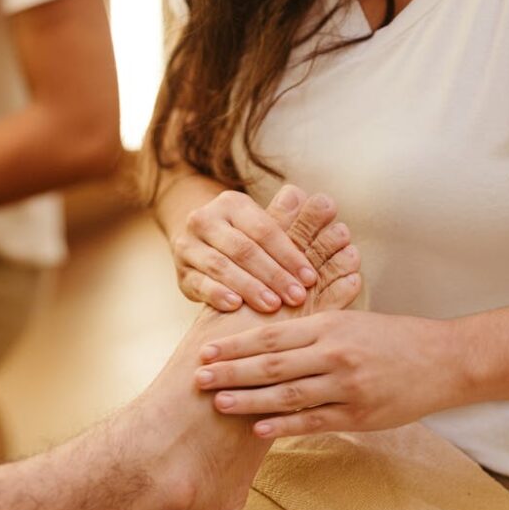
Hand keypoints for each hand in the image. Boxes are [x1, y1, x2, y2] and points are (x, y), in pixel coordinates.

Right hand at [170, 186, 320, 312]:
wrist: (198, 247)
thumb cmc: (245, 241)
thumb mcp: (264, 228)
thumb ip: (293, 223)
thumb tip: (328, 204)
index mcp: (231, 203)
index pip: (265, 229)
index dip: (289, 255)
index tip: (311, 278)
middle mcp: (205, 220)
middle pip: (243, 248)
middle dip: (273, 274)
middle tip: (296, 297)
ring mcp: (188, 246)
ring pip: (220, 266)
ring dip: (249, 287)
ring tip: (272, 305)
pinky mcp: (180, 274)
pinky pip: (199, 283)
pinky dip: (218, 294)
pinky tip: (236, 306)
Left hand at [194, 310, 462, 437]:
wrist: (444, 359)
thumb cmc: (393, 338)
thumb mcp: (351, 320)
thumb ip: (312, 328)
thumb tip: (266, 335)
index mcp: (329, 326)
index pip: (271, 336)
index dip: (235, 344)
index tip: (205, 349)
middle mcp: (334, 354)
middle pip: (271, 365)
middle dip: (231, 372)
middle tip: (198, 377)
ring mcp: (346, 387)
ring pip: (288, 395)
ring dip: (249, 400)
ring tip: (219, 404)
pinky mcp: (359, 415)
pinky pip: (314, 421)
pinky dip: (283, 426)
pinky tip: (258, 429)